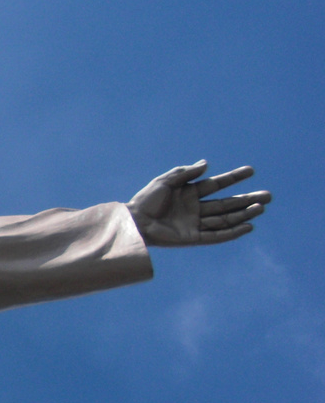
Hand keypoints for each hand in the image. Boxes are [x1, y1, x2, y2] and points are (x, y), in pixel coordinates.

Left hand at [126, 160, 270, 246]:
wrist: (134, 222)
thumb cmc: (145, 200)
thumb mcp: (165, 181)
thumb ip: (185, 173)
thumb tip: (206, 164)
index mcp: (189, 193)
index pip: (217, 184)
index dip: (233, 178)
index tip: (251, 171)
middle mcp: (195, 209)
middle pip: (227, 203)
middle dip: (247, 199)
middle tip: (268, 195)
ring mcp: (195, 224)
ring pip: (225, 219)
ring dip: (244, 214)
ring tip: (262, 207)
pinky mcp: (193, 238)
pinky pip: (216, 235)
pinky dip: (232, 232)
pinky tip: (248, 226)